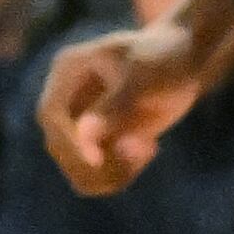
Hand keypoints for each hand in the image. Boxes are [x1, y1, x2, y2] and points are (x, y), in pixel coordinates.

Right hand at [38, 0, 228, 194]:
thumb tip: (85, 135)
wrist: (183, 59)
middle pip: (59, 146)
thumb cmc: (163, 58)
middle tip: (141, 151)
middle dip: (95, 162)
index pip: (50, 115)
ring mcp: (81, 122)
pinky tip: (148, 148)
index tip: (97, 161)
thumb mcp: (142, 79)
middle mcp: (67, 98)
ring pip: (77, 168)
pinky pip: (96, 175)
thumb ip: (114, 107)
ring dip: (110, 173)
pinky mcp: (100, 141)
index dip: (69, 141)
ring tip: (147, 149)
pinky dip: (120, 175)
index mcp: (68, 70)